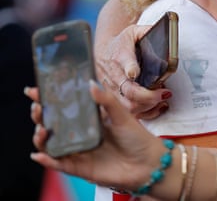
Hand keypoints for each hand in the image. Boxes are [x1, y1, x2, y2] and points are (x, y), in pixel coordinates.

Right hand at [30, 80, 166, 191]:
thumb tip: (90, 83)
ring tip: (41, 129)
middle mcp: (81, 133)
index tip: (35, 89)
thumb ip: (106, 100)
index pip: (65, 106)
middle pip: (53, 124)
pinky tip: (39, 154)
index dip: (49, 98)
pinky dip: (48, 160)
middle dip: (41, 115)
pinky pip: (59, 164)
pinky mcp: (80, 167)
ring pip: (52, 144)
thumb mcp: (122, 114)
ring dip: (41, 137)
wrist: (147, 163)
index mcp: (90, 118)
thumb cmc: (136, 137)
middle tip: (37, 106)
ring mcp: (79, 150)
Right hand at [95, 24, 171, 119]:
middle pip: (128, 90)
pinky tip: (157, 107)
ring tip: (162, 98)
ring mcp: (114, 89)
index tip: (135, 73)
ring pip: (128, 104)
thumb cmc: (123, 42)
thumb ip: (146, 31)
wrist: (105, 52)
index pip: (124, 63)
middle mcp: (115, 74)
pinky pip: (128, 112)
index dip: (130, 68)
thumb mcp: (134, 31)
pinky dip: (144, 112)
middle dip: (147, 95)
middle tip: (164, 92)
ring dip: (147, 105)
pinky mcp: (115, 98)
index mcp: (120, 55)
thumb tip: (161, 31)